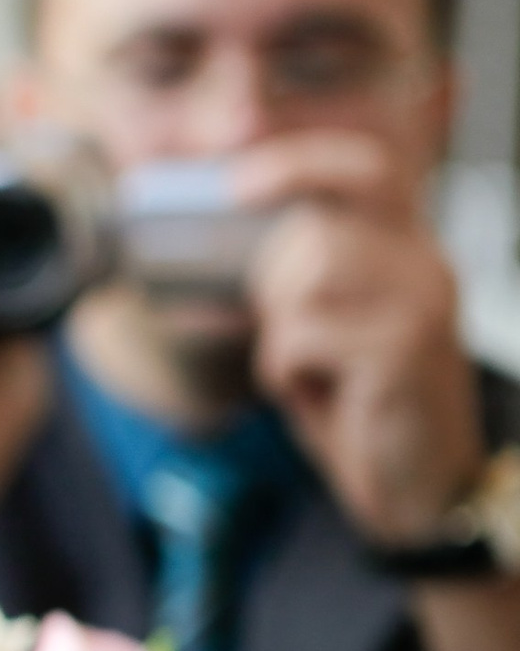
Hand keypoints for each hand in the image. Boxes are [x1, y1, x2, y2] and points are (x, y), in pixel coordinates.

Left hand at [239, 129, 485, 541]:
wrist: (418, 486)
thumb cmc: (360, 405)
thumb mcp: (328, 330)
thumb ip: (298, 279)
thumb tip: (226, 234)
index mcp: (409, 252)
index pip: (369, 172)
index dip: (302, 164)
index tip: (237, 184)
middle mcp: (424, 267)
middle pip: (313, 238)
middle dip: (275, 292)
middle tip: (293, 339)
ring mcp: (419, 306)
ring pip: (303, 285)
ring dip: (282, 338)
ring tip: (314, 371)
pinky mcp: (401, 351)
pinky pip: (298, 340)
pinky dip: (287, 375)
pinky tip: (324, 397)